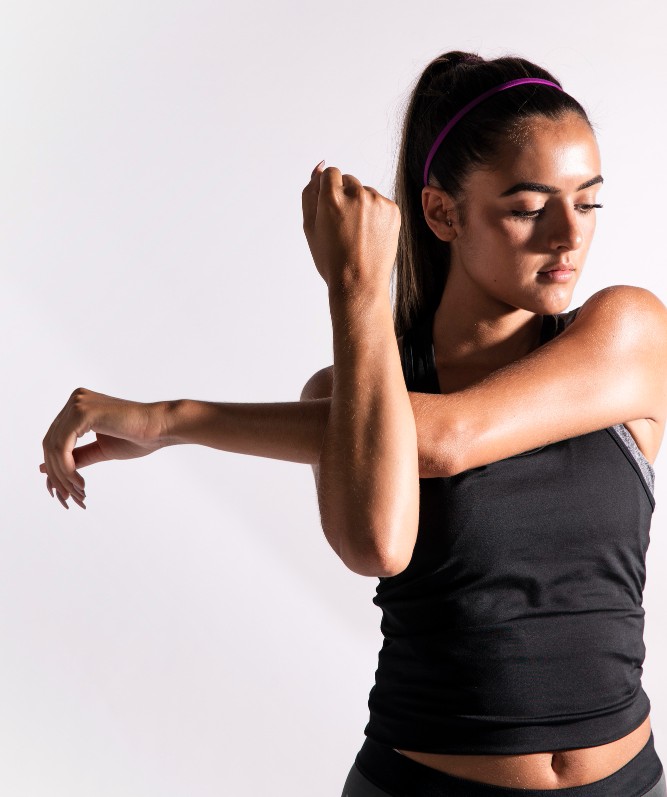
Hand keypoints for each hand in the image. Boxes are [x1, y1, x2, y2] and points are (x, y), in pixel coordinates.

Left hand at [40, 387, 165, 508]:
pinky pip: (62, 446)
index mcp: (79, 405)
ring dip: (62, 475)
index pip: (55, 438)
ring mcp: (78, 404)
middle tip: (68, 497)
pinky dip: (66, 468)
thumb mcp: (100, 449)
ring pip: (54, 446)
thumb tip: (44, 467)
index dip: (55, 467)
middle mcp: (75, 400)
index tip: (65, 490)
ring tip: (77, 492)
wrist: (160, 428)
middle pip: (50, 443)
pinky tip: (79, 482)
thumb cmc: (137, 437)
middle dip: (56, 473)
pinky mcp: (82, 412)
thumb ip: (75, 455)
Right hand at [301, 161, 400, 293]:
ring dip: (360, 205)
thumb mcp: (310, 227)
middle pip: (348, 180)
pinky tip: (370, 234)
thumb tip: (319, 167)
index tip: (331, 209)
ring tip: (357, 233)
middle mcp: (356, 194)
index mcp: (331, 198)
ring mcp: (377, 202)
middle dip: (344, 196)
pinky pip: (380, 202)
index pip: (330, 173)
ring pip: (365, 192)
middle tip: (343, 226)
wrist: (359, 283)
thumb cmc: (332, 259)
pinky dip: (375, 214)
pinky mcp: (392, 210)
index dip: (329, 191)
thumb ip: (310, 193)